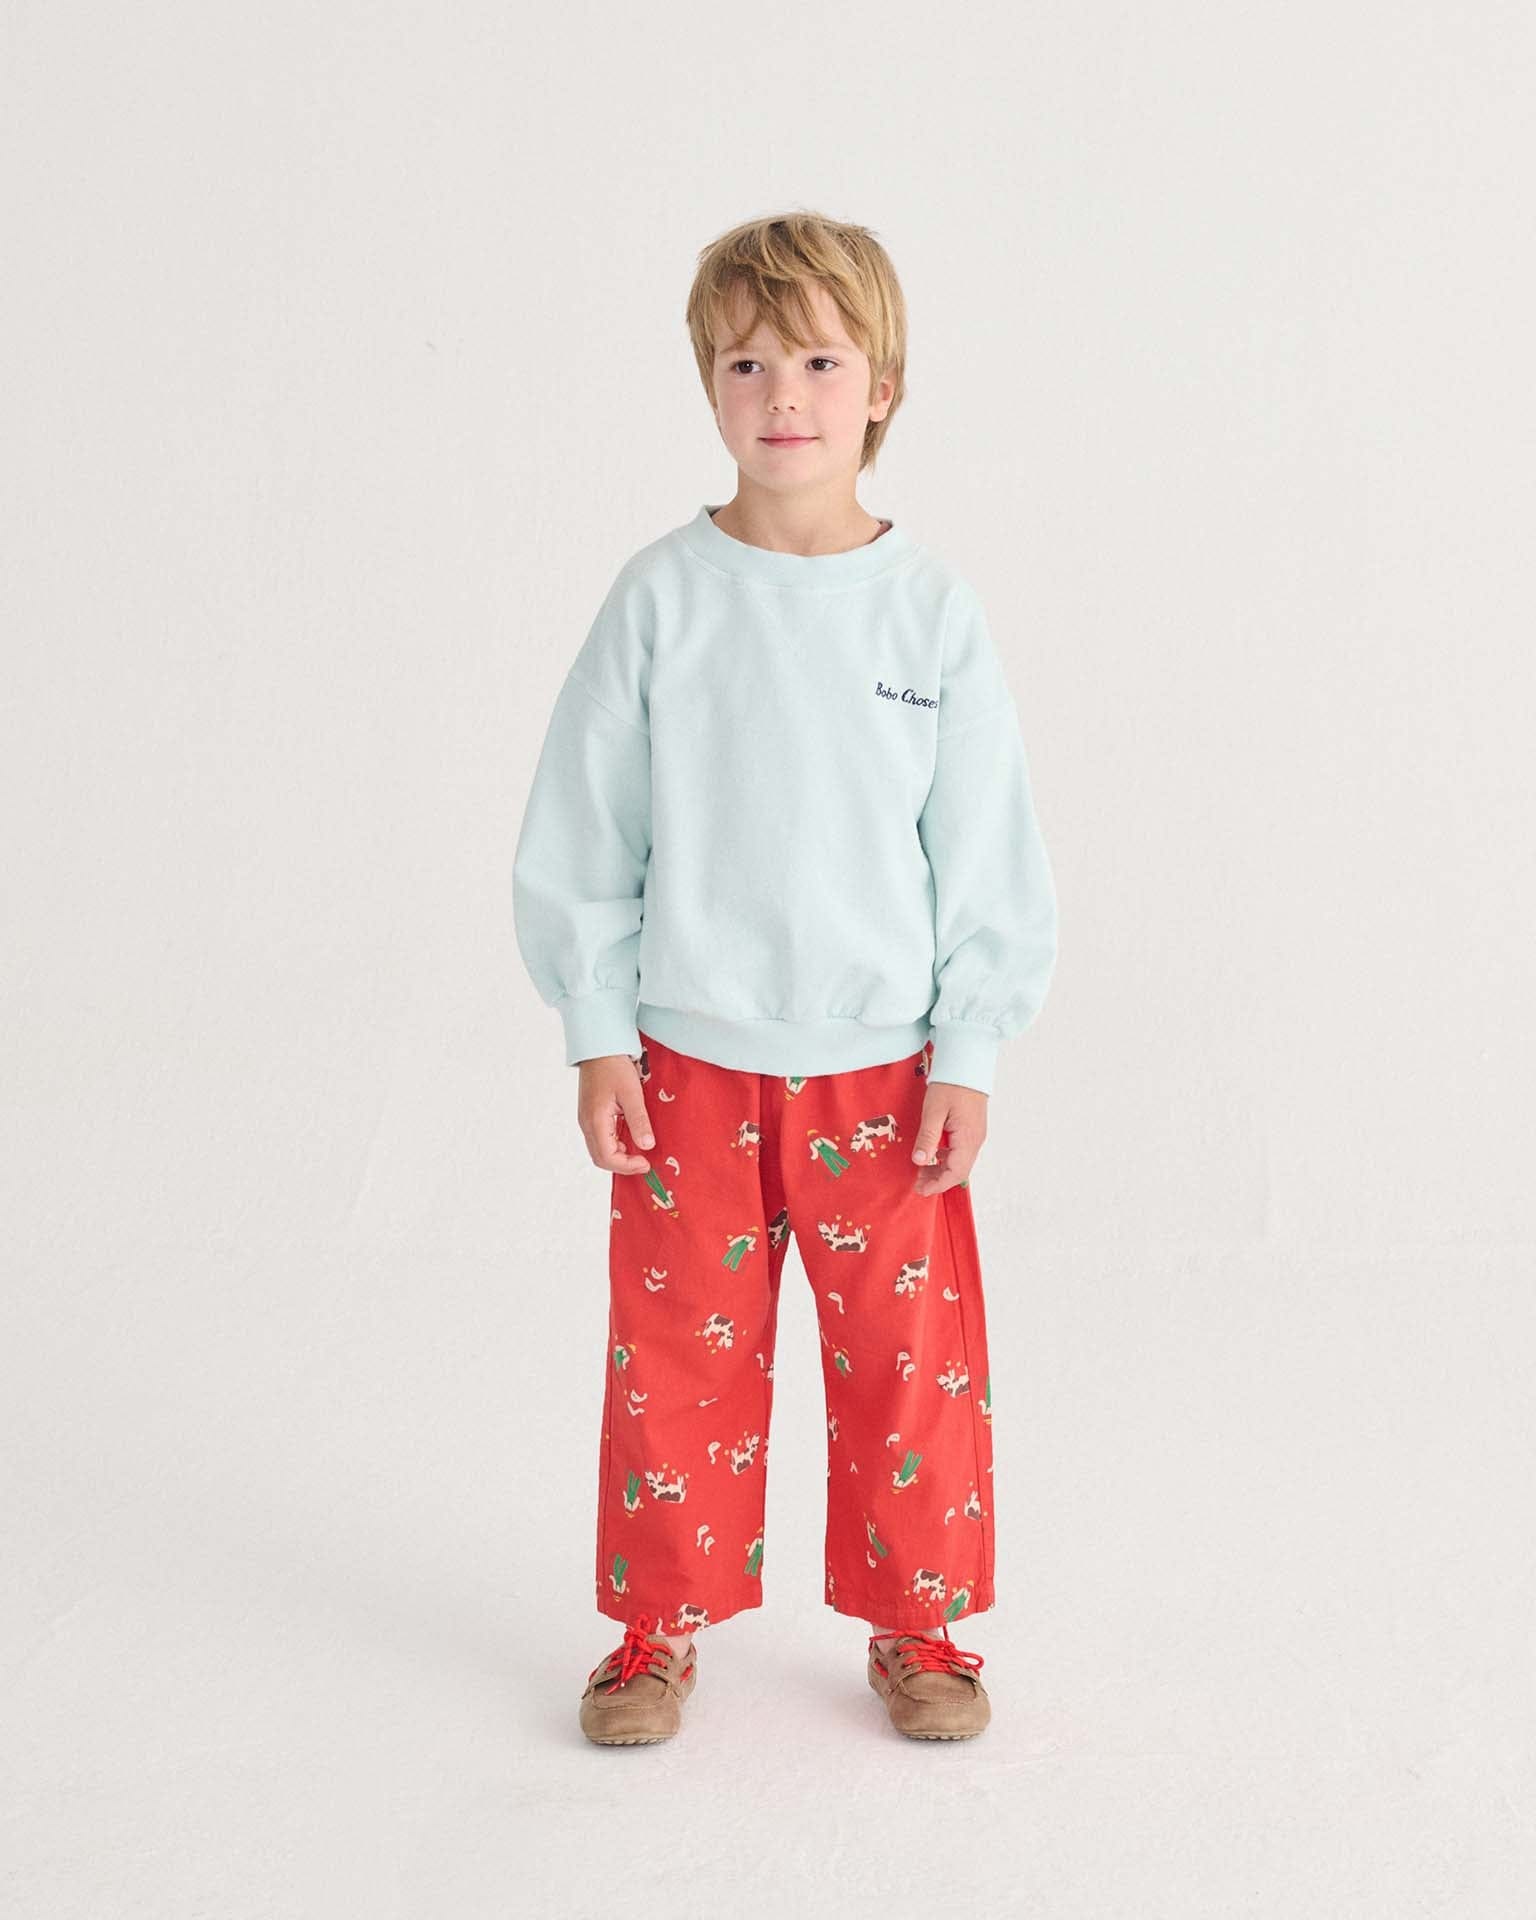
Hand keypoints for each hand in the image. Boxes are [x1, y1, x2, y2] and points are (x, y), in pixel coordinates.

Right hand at [577, 1054, 655, 1175]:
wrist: (600, 1047)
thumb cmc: (614, 1066)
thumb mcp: (632, 1093)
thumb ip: (639, 1120)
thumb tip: (647, 1146)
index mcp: (595, 1120)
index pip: (607, 1157)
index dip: (627, 1165)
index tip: (646, 1162)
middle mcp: (587, 1124)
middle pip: (600, 1158)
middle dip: (622, 1164)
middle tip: (644, 1161)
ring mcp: (586, 1120)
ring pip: (599, 1150)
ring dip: (618, 1155)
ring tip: (638, 1149)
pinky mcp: (590, 1115)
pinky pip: (600, 1138)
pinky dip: (614, 1145)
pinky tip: (629, 1137)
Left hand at [911, 1080, 986, 1195]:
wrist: (968, 1063)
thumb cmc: (951, 1084)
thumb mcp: (934, 1111)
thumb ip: (927, 1137)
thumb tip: (919, 1161)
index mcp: (968, 1138)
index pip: (956, 1172)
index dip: (938, 1184)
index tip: (920, 1190)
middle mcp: (975, 1140)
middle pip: (959, 1170)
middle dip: (939, 1180)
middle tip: (917, 1183)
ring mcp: (975, 1134)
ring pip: (960, 1161)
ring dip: (941, 1169)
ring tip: (920, 1171)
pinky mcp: (972, 1128)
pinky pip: (960, 1150)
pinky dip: (946, 1157)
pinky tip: (931, 1154)